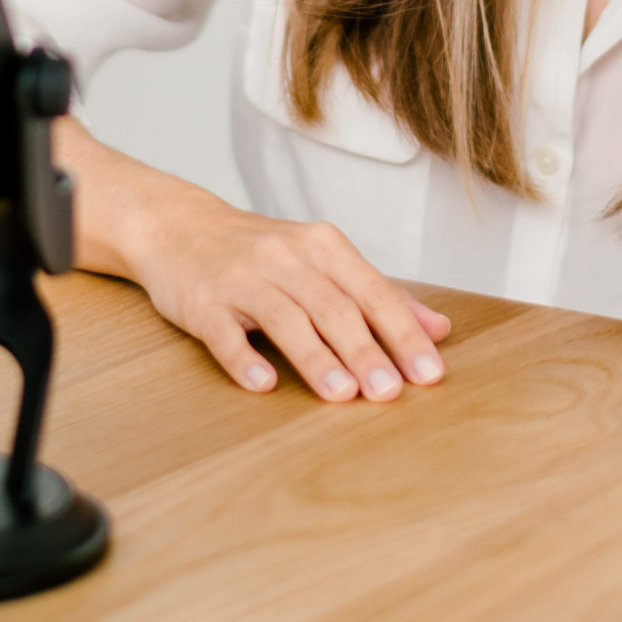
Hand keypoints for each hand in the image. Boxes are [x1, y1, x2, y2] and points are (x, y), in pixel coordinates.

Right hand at [65, 122, 450, 402]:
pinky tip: (263, 383)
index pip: (372, 292)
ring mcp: (242, 278)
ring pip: (285, 318)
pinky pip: (224, 332)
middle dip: (365, 350)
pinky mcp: (203, 303)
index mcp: (323, 246)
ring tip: (342, 394)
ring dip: (314, 357)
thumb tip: (440, 330)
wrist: (181, 228)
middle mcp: (286, 257)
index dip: (403, 333)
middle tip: (390, 392)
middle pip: (333, 306)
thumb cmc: (263, 253)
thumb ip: (379, 296)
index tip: (430, 373)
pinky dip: (244, 358)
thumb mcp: (323, 262)